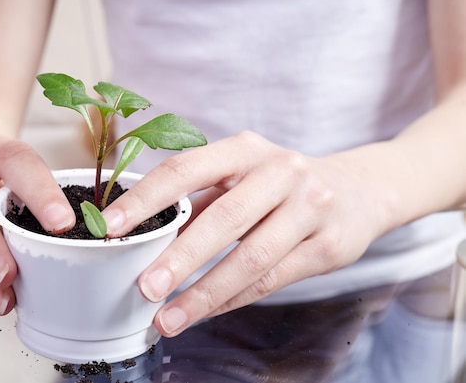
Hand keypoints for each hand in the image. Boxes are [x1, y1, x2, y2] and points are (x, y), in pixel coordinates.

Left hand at [103, 131, 394, 336]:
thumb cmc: (283, 184)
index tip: (109, 227)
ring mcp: (309, 207)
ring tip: (167, 317)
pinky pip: (272, 280)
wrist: (359, 190)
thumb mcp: (242, 176)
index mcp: (245, 149)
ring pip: (250, 258)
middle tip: (143, 287)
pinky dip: (232, 300)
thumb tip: (143, 235)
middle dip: (179, 257)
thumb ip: (200, 201)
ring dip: (204, 293)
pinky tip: (204, 312)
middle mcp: (280, 171)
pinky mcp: (329, 245)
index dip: (145, 199)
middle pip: (223, 218)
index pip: (186, 169)